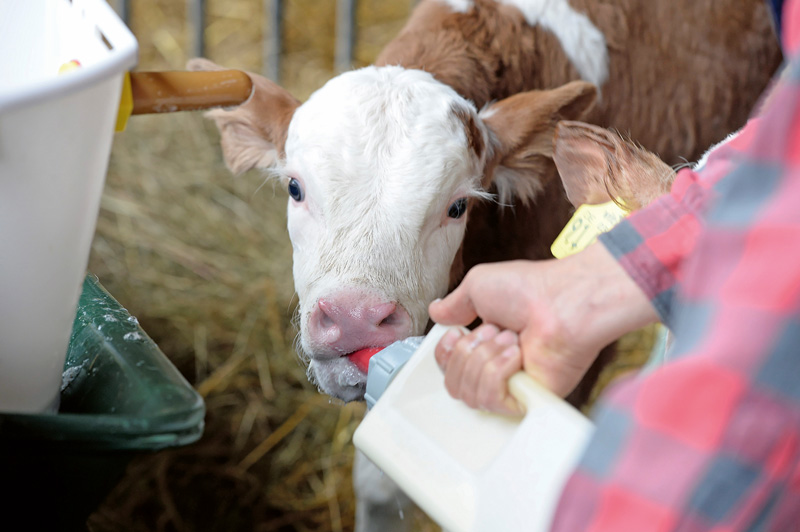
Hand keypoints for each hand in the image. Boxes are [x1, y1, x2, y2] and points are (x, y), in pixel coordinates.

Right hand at [430, 243, 657, 409]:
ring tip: (510, 339)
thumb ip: (454, 304)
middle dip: (466, 354)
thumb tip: (436, 312)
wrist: (562, 301)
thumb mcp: (478, 286)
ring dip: (484, 360)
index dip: (445, 355)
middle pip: (453, 384)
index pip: (449, 368)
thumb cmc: (530, 289)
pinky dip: (496, 373)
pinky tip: (516, 355)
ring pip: (469, 393)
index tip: (456, 334)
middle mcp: (498, 367)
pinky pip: (491, 400)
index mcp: (486, 344)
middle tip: (493, 331)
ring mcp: (512, 385)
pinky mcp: (526, 399)